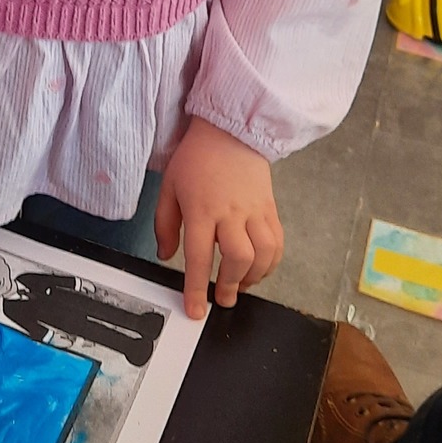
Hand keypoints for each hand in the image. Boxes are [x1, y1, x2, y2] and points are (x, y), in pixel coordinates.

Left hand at [155, 117, 283, 318]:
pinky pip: (277, 242)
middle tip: (222, 298)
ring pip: (262, 253)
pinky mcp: (270, 208)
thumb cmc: (196, 158)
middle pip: (237, 258)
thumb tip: (165, 255)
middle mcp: (230, 212)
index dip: (196, 288)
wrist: (229, 131)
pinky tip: (259, 268)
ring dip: (252, 277)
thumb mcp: (168, 187)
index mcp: (201, 209)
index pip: (198, 256)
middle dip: (230, 284)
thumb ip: (164, 225)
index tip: (196, 310)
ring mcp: (254, 211)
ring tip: (240, 284)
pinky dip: (271, 262)